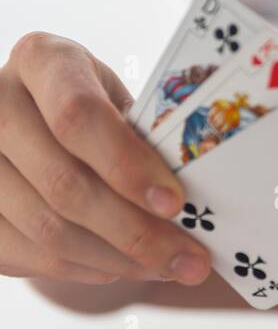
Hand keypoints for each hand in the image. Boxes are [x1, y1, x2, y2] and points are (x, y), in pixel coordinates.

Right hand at [0, 31, 209, 284]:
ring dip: (116, 259)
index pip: (78, 114)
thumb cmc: (90, 108)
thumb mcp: (117, 99)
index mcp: (41, 59)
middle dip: (135, 231)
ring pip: (46, 228)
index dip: (127, 164)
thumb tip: (197, 192)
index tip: (174, 203)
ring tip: (164, 266)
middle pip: (63, 182)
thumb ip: (144, 134)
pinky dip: (83, 269)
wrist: (32, 120)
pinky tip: (122, 266)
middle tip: (188, 259)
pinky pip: (28, 254)